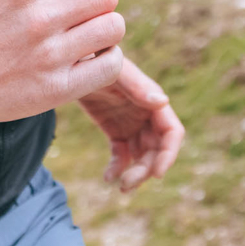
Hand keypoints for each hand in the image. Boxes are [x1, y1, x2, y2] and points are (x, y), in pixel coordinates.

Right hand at [0, 0, 125, 124]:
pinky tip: (91, 57)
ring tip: (88, 34)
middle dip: (100, 0)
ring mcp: (48, 56)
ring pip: (113, 28)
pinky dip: (109, 60)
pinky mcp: (58, 88)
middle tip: (84, 11)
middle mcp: (36, 19)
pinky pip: (111, 65)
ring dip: (106, 30)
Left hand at [78, 56, 184, 192]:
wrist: (72, 62)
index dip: (169, 154)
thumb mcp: (115, 72)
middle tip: (127, 185)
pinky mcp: (116, 131)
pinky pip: (122, 155)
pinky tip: (108, 177)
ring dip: (136, 174)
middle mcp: (147, 115)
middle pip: (157, 150)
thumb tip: (163, 101)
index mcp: (152, 101)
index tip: (157, 174)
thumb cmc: (96, 59)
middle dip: (147, 169)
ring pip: (142, 156)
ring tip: (121, 186)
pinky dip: (118, 168)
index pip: (172, 132)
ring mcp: (132, 124)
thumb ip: (137, 86)